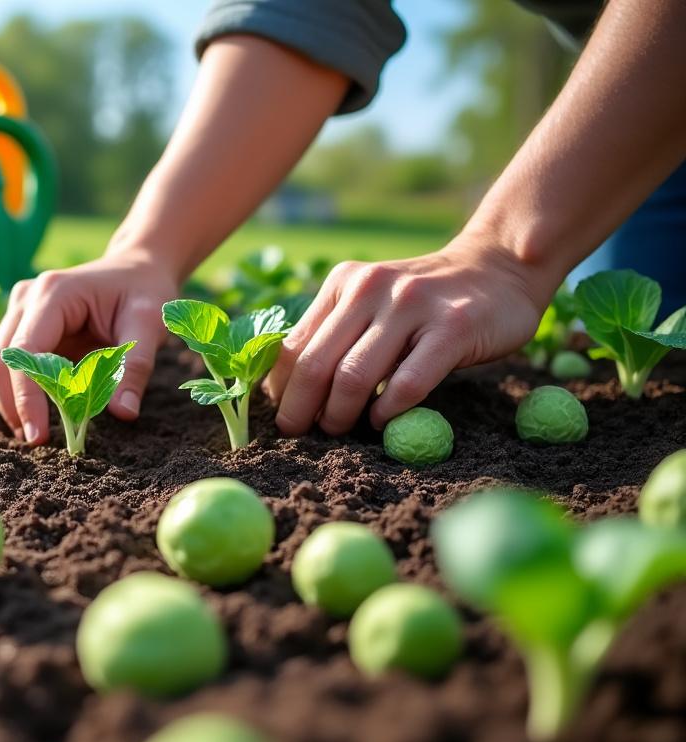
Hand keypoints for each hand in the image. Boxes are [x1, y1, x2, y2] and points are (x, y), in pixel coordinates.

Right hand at [0, 253, 178, 443]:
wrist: (138, 268)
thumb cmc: (145, 292)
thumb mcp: (149, 325)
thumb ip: (135, 368)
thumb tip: (123, 413)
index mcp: (54, 293)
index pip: (26, 352)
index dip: (27, 398)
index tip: (38, 437)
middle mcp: (27, 297)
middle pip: (1, 361)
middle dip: (15, 405)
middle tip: (38, 442)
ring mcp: (20, 309)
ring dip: (14, 401)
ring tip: (39, 432)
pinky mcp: (23, 324)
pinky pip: (12, 365)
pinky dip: (21, 392)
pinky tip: (41, 413)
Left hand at [264, 240, 551, 434]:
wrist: (499, 270)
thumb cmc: (424, 302)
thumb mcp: (371, 302)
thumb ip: (335, 333)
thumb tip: (287, 390)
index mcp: (344, 283)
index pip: (293, 345)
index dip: (280, 390)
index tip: (284, 416)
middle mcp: (371, 288)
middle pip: (316, 364)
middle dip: (300, 410)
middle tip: (300, 435)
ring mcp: (412, 305)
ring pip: (355, 375)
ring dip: (339, 415)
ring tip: (340, 430)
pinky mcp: (453, 327)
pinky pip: (407, 382)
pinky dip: (388, 412)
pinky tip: (382, 422)